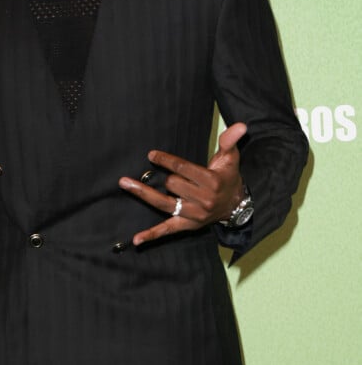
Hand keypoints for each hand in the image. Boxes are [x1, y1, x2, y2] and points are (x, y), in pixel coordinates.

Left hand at [118, 123, 246, 245]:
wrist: (236, 204)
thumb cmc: (228, 176)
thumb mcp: (230, 157)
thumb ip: (230, 140)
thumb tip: (240, 125)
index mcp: (211, 182)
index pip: (182, 169)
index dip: (165, 160)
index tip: (151, 155)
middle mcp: (203, 200)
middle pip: (172, 184)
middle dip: (168, 177)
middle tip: (170, 175)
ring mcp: (194, 215)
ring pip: (164, 203)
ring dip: (143, 193)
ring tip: (124, 183)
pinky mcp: (188, 226)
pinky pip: (167, 230)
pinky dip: (152, 235)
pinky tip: (136, 239)